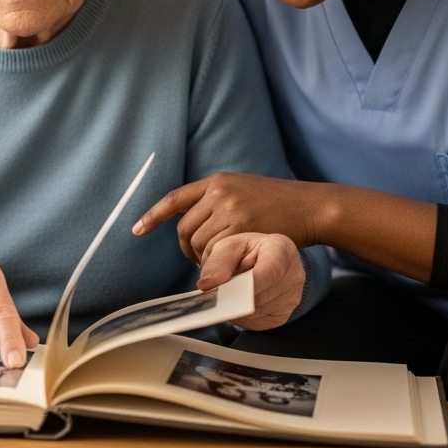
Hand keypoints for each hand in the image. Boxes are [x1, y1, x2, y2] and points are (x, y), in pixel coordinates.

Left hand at [132, 172, 325, 262]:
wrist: (310, 205)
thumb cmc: (279, 203)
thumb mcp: (243, 190)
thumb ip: (217, 201)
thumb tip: (193, 223)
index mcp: (217, 181)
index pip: (175, 198)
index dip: (154, 215)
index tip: (137, 230)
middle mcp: (219, 193)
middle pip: (185, 230)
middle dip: (188, 250)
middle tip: (201, 260)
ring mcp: (230, 210)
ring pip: (199, 244)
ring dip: (205, 259)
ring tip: (222, 262)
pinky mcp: (242, 228)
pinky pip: (216, 253)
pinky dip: (218, 264)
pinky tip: (230, 265)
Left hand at [198, 232, 303, 330]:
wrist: (265, 260)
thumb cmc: (248, 251)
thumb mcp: (229, 246)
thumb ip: (217, 262)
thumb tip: (207, 284)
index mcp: (281, 249)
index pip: (270, 271)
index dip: (248, 284)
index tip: (226, 291)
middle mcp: (293, 275)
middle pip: (259, 296)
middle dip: (234, 296)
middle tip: (218, 290)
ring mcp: (291, 298)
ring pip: (255, 312)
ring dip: (236, 307)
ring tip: (231, 291)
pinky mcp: (283, 316)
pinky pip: (256, 323)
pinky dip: (241, 316)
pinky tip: (239, 301)